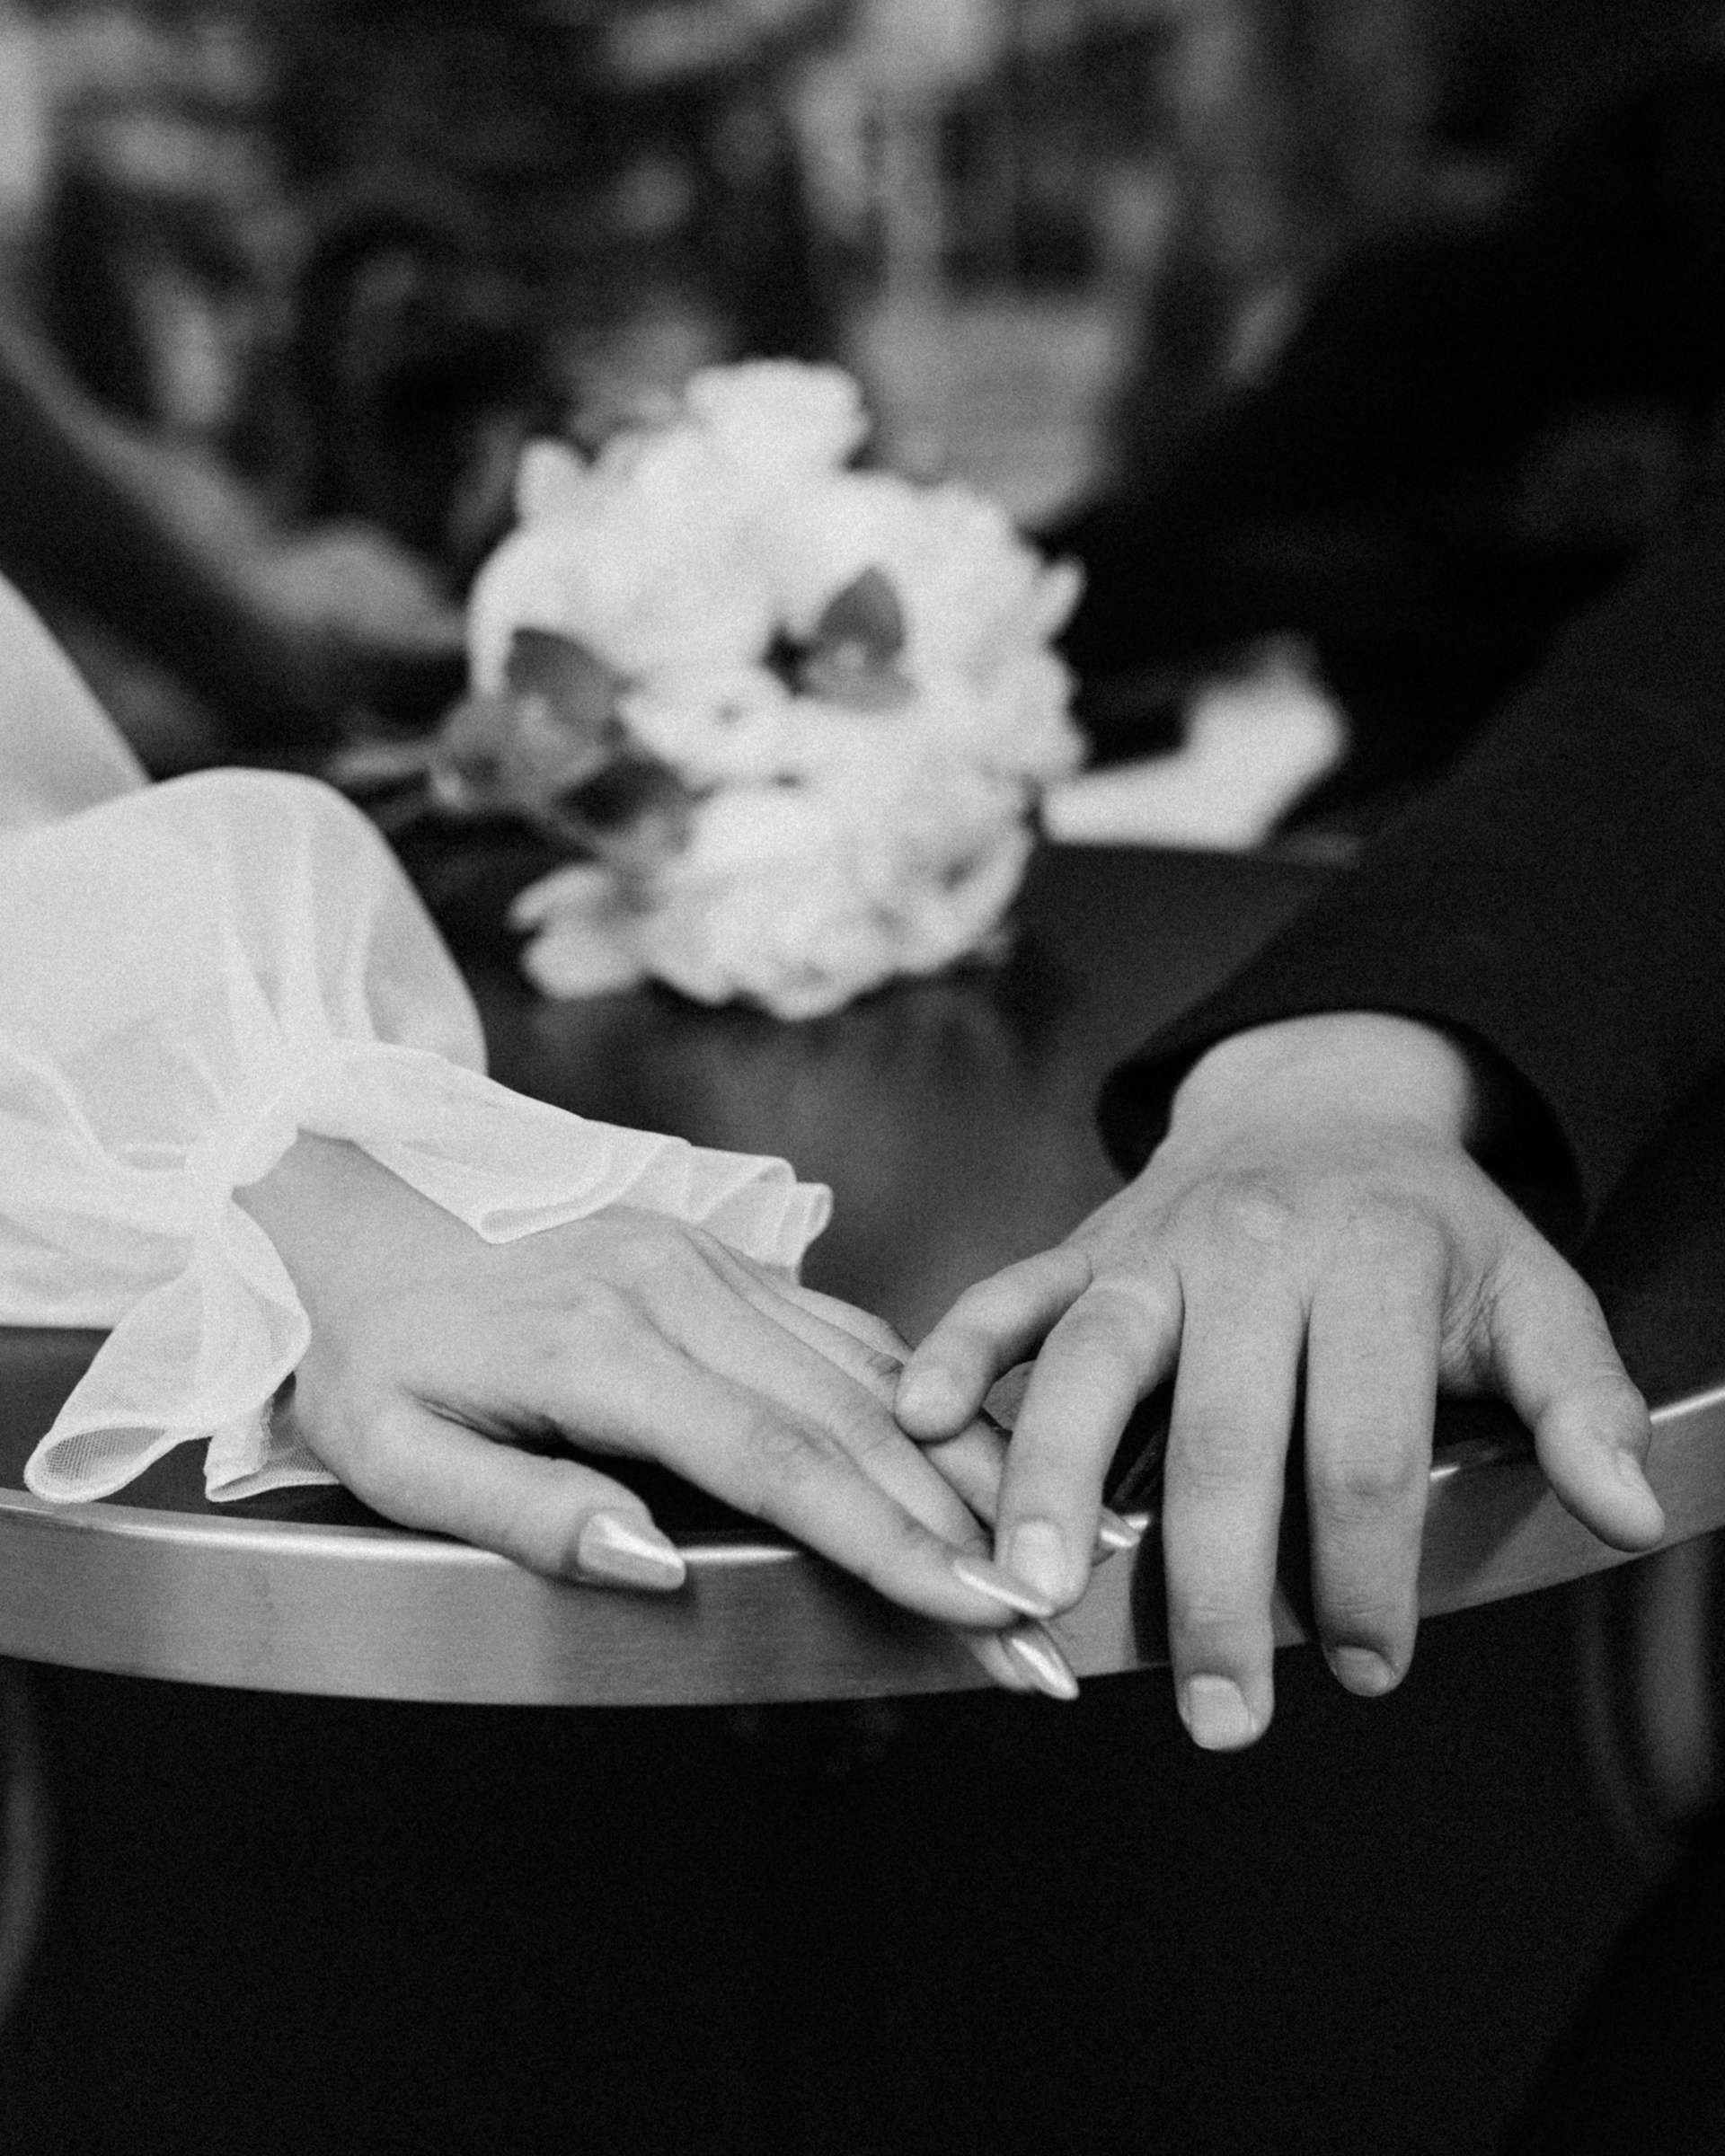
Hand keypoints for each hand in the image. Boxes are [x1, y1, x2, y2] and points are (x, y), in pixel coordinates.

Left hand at [238, 1136, 1077, 1694]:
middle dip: (962, 1526)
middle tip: (1041, 1616)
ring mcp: (712, 1265)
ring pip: (873, 1370)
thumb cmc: (377, 1354)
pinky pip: (848, 1328)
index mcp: (605, 1348)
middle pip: (857, 1420)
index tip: (976, 1609)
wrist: (361, 1215)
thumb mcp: (397, 1456)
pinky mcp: (724, 1258)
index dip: (891, 1545)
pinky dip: (924, 1396)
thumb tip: (655, 1566)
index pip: (784, 1462)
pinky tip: (973, 1449)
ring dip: (964, 1462)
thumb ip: (526, 1511)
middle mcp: (680, 1291)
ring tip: (1040, 1545)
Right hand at [897, 1014, 1665, 1746]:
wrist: (1325, 1099)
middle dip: (1217, 1587)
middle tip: (1220, 1714)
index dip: (1367, 1570)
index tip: (1372, 1666)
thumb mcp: (1532, 1293)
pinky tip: (919, 1416)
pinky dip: (958, 1348)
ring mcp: (1152, 1241)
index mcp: (1370, 1258)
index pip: (1360, 1442)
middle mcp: (1252, 1244)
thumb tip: (1627, 1512)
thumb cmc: (1428, 1226)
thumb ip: (1583, 1400)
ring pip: (1092, 1360)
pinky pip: (1008, 1291)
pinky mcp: (1083, 1242)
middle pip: (1222, 1430)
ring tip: (1033, 1589)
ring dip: (1053, 1476)